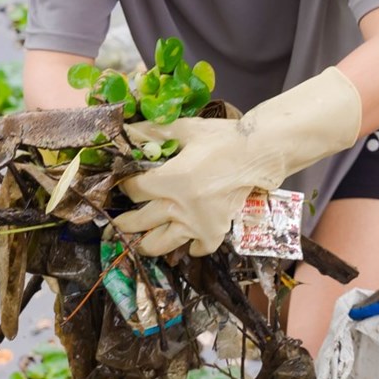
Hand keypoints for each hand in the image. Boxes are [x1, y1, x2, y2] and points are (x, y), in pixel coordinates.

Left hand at [114, 67, 361, 256]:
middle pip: (139, 221)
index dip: (126, 186)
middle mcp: (180, 205)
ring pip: (160, 244)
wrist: (259, 152)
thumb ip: (153, 132)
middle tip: (119, 223)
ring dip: (146, 244)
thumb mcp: (186, 129)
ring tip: (141, 243)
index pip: (134, 190)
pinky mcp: (215, 230)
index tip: (127, 185)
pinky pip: (198, 248)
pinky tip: (187, 243)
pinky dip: (191, 248)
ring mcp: (198, 222)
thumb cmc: (222, 138)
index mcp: (171, 179)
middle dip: (125, 222)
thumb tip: (126, 131)